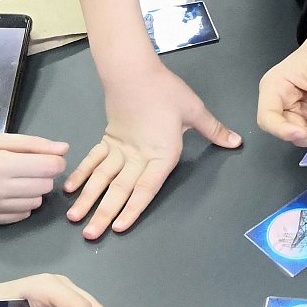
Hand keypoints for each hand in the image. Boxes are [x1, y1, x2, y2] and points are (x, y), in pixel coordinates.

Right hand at [0, 133, 67, 225]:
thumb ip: (32, 144)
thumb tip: (63, 149)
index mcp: (3, 165)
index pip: (50, 167)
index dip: (55, 161)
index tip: (47, 158)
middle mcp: (2, 190)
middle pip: (46, 185)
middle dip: (43, 175)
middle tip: (27, 168)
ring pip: (37, 202)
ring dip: (33, 190)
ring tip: (15, 180)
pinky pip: (22, 215)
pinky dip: (22, 204)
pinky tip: (9, 194)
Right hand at [66, 62, 240, 238]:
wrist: (133, 71)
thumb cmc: (165, 91)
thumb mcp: (195, 110)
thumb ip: (213, 130)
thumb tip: (236, 142)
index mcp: (161, 154)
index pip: (146, 188)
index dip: (133, 209)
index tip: (119, 227)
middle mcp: (137, 156)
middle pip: (119, 189)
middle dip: (104, 213)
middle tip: (90, 235)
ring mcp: (119, 148)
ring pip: (102, 178)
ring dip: (88, 199)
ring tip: (74, 218)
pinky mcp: (108, 138)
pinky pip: (93, 160)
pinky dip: (82, 174)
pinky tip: (71, 190)